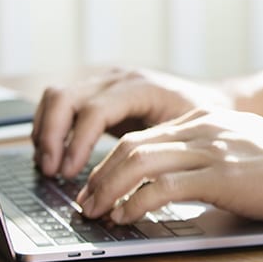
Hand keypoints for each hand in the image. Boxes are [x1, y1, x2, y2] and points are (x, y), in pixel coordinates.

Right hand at [32, 68, 231, 177]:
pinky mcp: (99, 93)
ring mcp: (106, 82)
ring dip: (45, 132)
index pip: (96, 109)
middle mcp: (119, 79)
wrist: (216, 98)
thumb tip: (136, 182)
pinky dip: (51, 128)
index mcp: (142, 86)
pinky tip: (56, 157)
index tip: (70, 172)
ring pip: (56, 97)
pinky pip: (61, 104)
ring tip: (49, 167)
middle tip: (52, 171)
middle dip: (52, 136)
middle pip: (64, 97)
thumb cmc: (208, 117)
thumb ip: (161, 150)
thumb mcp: (190, 133)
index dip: (78, 142)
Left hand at [75, 108, 262, 223]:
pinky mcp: (222, 176)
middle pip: (133, 146)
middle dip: (100, 177)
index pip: (144, 136)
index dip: (112, 163)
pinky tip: (127, 218)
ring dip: (109, 190)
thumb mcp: (243, 147)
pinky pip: (164, 187)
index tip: (98, 187)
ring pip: (140, 162)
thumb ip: (211, 151)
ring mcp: (213, 150)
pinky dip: (137, 203)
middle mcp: (206, 128)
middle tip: (85, 204)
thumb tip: (175, 178)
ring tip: (97, 213)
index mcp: (208, 119)